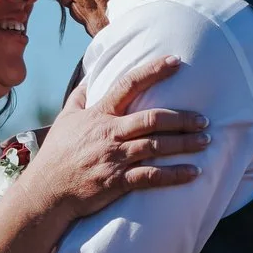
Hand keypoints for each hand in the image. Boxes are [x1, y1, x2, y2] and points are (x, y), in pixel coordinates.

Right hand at [13, 54, 206, 219]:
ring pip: (157, 146)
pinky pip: (152, 176)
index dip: (153, 71)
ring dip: (185, 143)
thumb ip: (80, 96)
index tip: (176, 61)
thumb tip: (91, 76)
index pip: (128, 84)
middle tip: (204, 119)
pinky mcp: (118, 181)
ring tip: (205, 141)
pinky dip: (175, 174)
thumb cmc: (57, 154)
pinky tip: (193, 172)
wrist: (47, 191)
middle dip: (182, 118)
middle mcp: (110, 133)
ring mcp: (115, 158)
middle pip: (153, 119)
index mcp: (99, 114)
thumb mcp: (65, 118)